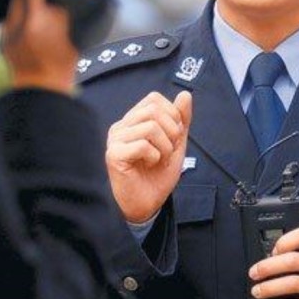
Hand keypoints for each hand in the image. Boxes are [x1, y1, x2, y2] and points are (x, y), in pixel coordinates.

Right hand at [106, 91, 192, 222]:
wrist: (147, 204)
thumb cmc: (157, 175)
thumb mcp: (176, 144)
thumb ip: (181, 119)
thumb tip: (185, 94)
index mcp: (133, 120)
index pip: (154, 99)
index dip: (172, 115)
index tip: (173, 137)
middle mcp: (121, 126)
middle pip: (153, 109)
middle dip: (171, 130)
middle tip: (168, 150)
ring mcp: (114, 140)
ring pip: (150, 126)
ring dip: (164, 146)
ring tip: (159, 159)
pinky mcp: (113, 155)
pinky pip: (142, 144)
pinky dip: (154, 156)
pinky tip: (149, 165)